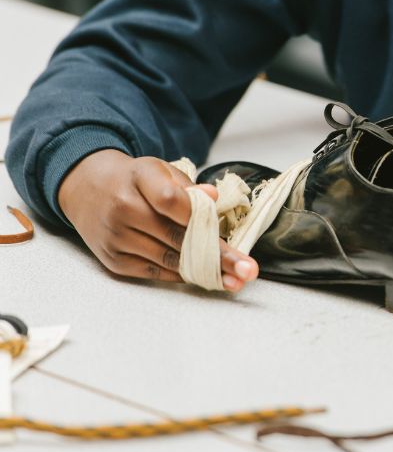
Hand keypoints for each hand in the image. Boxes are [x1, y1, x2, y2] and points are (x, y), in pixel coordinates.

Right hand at [57, 149, 257, 290]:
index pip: (171, 201)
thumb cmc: (135, 180)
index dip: (199, 217)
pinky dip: (182, 275)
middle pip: (177, 237)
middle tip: (248, 270)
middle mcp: (123, 209)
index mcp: (139, 178)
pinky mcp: (114, 260)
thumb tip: (214, 198)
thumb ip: (187, 185)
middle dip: (218, 256)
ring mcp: (116, 237)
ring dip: (205, 272)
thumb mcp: (160, 170)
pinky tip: (207, 278)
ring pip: (169, 259)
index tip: (226, 232)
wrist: (87, 188)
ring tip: (235, 281)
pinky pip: (155, 272)